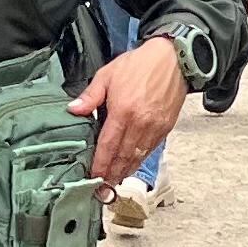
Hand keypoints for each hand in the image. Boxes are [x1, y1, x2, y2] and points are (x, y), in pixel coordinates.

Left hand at [69, 27, 189, 182]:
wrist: (174, 59)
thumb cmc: (140, 64)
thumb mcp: (108, 74)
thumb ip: (90, 96)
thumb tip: (73, 110)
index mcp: (123, 111)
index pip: (108, 146)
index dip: (100, 164)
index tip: (93, 177)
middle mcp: (140, 123)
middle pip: (122, 157)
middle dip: (111, 174)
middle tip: (102, 187)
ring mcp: (155, 127)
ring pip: (137, 157)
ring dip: (125, 171)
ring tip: (114, 180)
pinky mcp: (166, 127)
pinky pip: (150, 150)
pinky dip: (139, 160)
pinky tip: (131, 164)